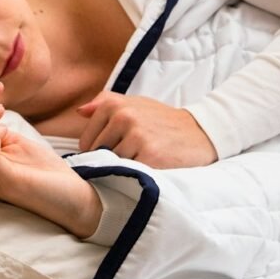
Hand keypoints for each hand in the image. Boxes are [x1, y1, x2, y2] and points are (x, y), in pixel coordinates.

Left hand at [76, 92, 216, 167]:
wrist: (200, 132)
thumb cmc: (163, 120)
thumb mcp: (136, 103)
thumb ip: (105, 103)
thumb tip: (79, 112)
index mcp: (114, 105)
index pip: (86, 142)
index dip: (98, 152)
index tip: (116, 152)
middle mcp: (123, 118)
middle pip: (97, 155)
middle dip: (110, 161)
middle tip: (131, 158)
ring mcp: (136, 137)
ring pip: (111, 165)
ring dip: (122, 169)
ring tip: (140, 162)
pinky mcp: (149, 156)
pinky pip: (128, 172)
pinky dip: (135, 175)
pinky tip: (148, 169)